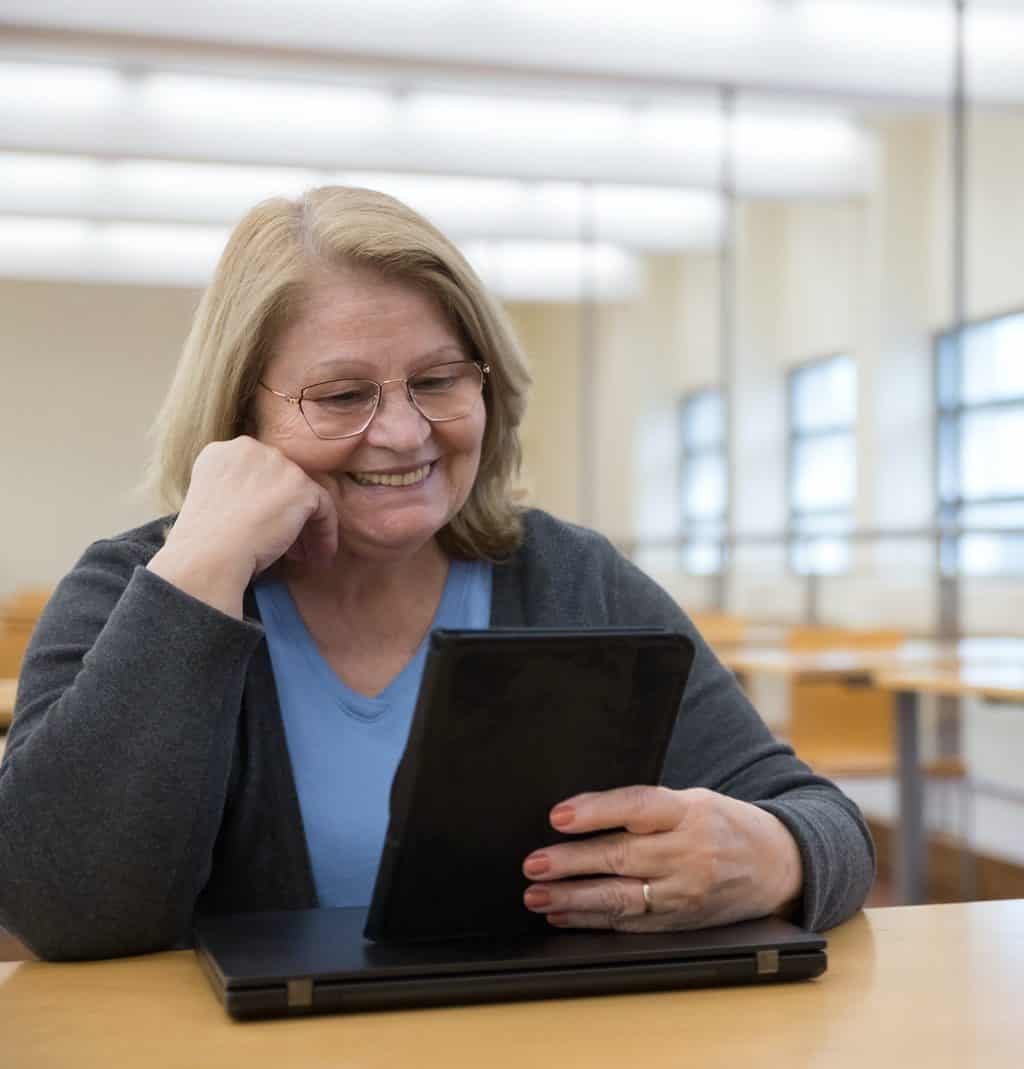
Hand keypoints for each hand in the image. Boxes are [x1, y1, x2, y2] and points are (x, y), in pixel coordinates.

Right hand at [148, 436, 337, 616]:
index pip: (257, 473)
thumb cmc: (204, 543)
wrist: (209, 553)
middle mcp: (251, 449)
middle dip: (286, 512)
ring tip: (304, 554)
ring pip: (303, 495)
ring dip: (306, 525)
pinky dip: (325, 532)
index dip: (264, 501)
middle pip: (282, 480)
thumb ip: (235, 492)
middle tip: (288, 544)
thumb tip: (260, 508)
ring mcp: (278, 464)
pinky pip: (324, 508)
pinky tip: (320, 556)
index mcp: (222, 452)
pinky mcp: (300, 486)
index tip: (264, 527)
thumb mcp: (212, 504)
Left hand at [521, 786, 802, 931]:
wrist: (779, 864)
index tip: (558, 816)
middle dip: (571, 863)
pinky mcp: (682, 922)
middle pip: (622, 857)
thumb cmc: (724, 823)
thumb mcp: (692, 800)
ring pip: (621, 898)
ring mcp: (686, 893)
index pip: (637, 807)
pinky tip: (563, 914)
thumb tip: (580, 813)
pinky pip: (630, 924)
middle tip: (533, 864)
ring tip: (536, 895)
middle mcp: (688, 853)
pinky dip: (593, 920)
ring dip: (573, 899)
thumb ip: (645, 807)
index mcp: (690, 811)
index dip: (596, 811)